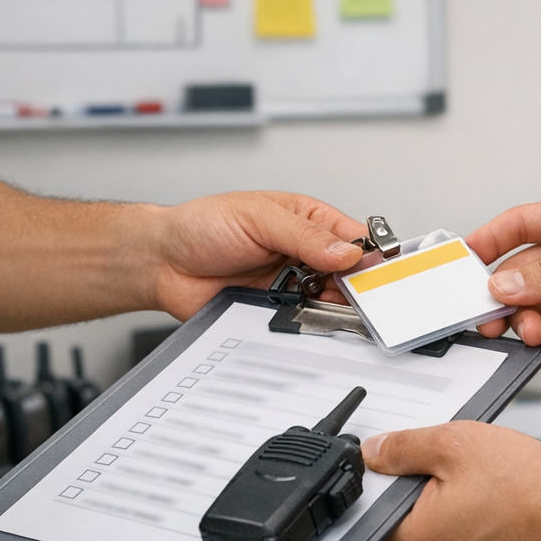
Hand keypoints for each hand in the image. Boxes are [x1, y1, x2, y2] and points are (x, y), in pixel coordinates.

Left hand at [145, 192, 368, 318]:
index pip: (353, 236)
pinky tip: (304, 317)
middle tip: (358, 295)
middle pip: (348, 274)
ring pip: (330, 300)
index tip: (378, 269)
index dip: (370, 253)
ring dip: (332, 305)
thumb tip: (346, 251)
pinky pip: (302, 320)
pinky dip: (307, 323)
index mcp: (307, 220)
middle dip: (356, 285)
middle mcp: (304, 252)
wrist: (162, 263)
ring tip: (327, 303)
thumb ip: (305, 235)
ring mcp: (292, 283)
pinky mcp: (275, 310)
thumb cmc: (202, 226)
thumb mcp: (258, 218)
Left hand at [363, 422, 540, 540]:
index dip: (372, 488)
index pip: (362, 521)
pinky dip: (468, 529)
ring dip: (442, 512)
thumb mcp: (458, 443)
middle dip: (411, 496)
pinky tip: (493, 505)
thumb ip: (405, 446)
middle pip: (396, 530)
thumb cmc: (532, 492)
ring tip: (477, 484)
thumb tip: (375, 452)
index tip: (388, 467)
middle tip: (443, 467)